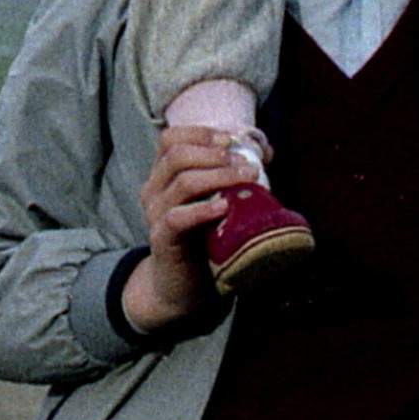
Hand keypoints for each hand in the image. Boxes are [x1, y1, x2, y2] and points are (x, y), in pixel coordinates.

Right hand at [120, 126, 254, 333]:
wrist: (181, 285)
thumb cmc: (202, 239)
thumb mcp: (216, 201)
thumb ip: (233, 175)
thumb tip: (265, 150)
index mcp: (162, 176)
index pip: (170, 139)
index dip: (201, 134)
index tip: (231, 141)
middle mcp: (154, 191)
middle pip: (176, 155)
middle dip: (215, 154)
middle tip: (246, 163)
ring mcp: (155, 215)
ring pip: (182, 182)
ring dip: (219, 176)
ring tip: (246, 179)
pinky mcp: (163, 240)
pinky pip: (178, 218)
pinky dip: (203, 209)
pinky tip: (224, 208)